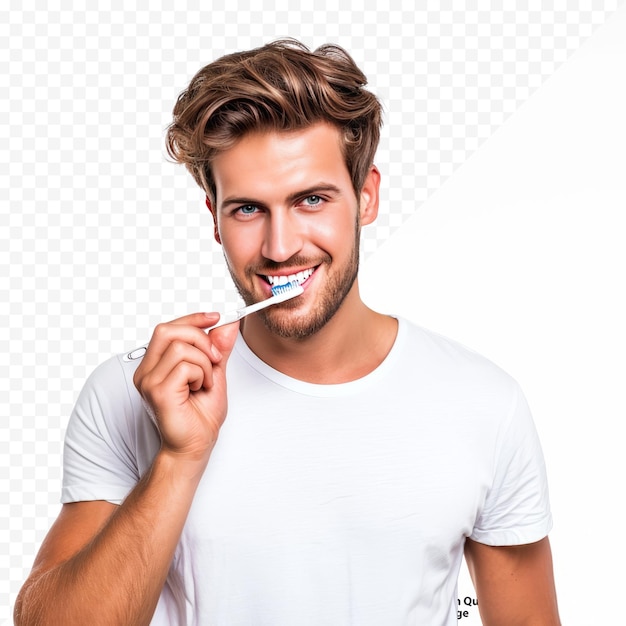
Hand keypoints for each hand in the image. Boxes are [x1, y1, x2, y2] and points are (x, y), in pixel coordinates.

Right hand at [133, 312, 239, 462]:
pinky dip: (201, 374)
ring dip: (204, 362)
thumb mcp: (215, 373)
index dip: (193, 319)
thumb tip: (228, 324)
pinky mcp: (157, 391)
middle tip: (215, 358)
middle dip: (200, 338)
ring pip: (181, 347)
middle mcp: (147, 371)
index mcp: (155, 365)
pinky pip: (185, 366)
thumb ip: (218, 348)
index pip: (168, 328)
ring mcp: (149, 381)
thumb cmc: (200, 417)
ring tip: (205, 381)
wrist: (195, 447)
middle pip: (169, 330)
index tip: (216, 317)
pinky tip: (200, 389)